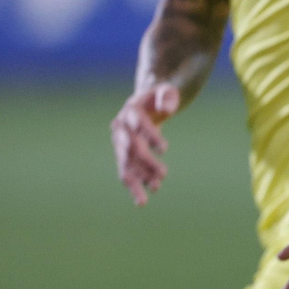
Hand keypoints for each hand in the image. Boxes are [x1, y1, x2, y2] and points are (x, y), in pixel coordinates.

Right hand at [111, 83, 180, 205]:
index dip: (151, 136)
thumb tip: (167, 110)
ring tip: (150, 193)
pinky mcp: (125, 154)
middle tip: (164, 174)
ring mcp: (121, 142)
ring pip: (126, 164)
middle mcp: (121, 127)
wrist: (146, 104)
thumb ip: (167, 96)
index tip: (165, 149)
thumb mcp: (167, 91)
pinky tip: (144, 197)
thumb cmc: (159, 97)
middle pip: (131, 147)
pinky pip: (129, 170)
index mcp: (131, 110)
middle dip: (146, 162)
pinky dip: (137, 182)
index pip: (140, 124)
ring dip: (137, 179)